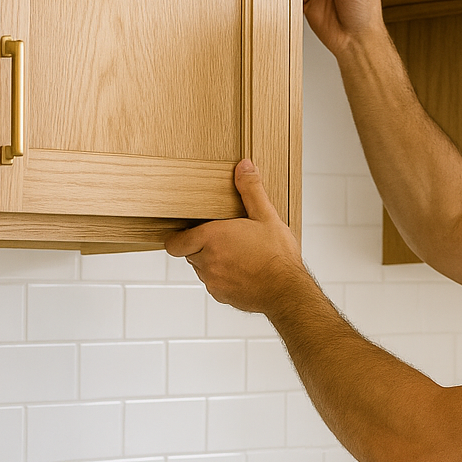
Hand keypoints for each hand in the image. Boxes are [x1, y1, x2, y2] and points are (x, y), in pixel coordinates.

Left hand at [166, 160, 304, 314]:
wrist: (287, 292)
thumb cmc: (277, 256)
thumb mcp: (267, 217)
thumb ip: (251, 190)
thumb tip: (244, 167)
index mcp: (212, 238)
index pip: (174, 242)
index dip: (178, 237)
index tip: (189, 232)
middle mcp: (207, 261)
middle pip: (190, 253)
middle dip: (201, 245)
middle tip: (222, 238)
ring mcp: (213, 281)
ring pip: (202, 268)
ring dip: (212, 261)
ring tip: (236, 254)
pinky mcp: (221, 295)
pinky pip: (214, 283)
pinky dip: (223, 276)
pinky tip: (243, 270)